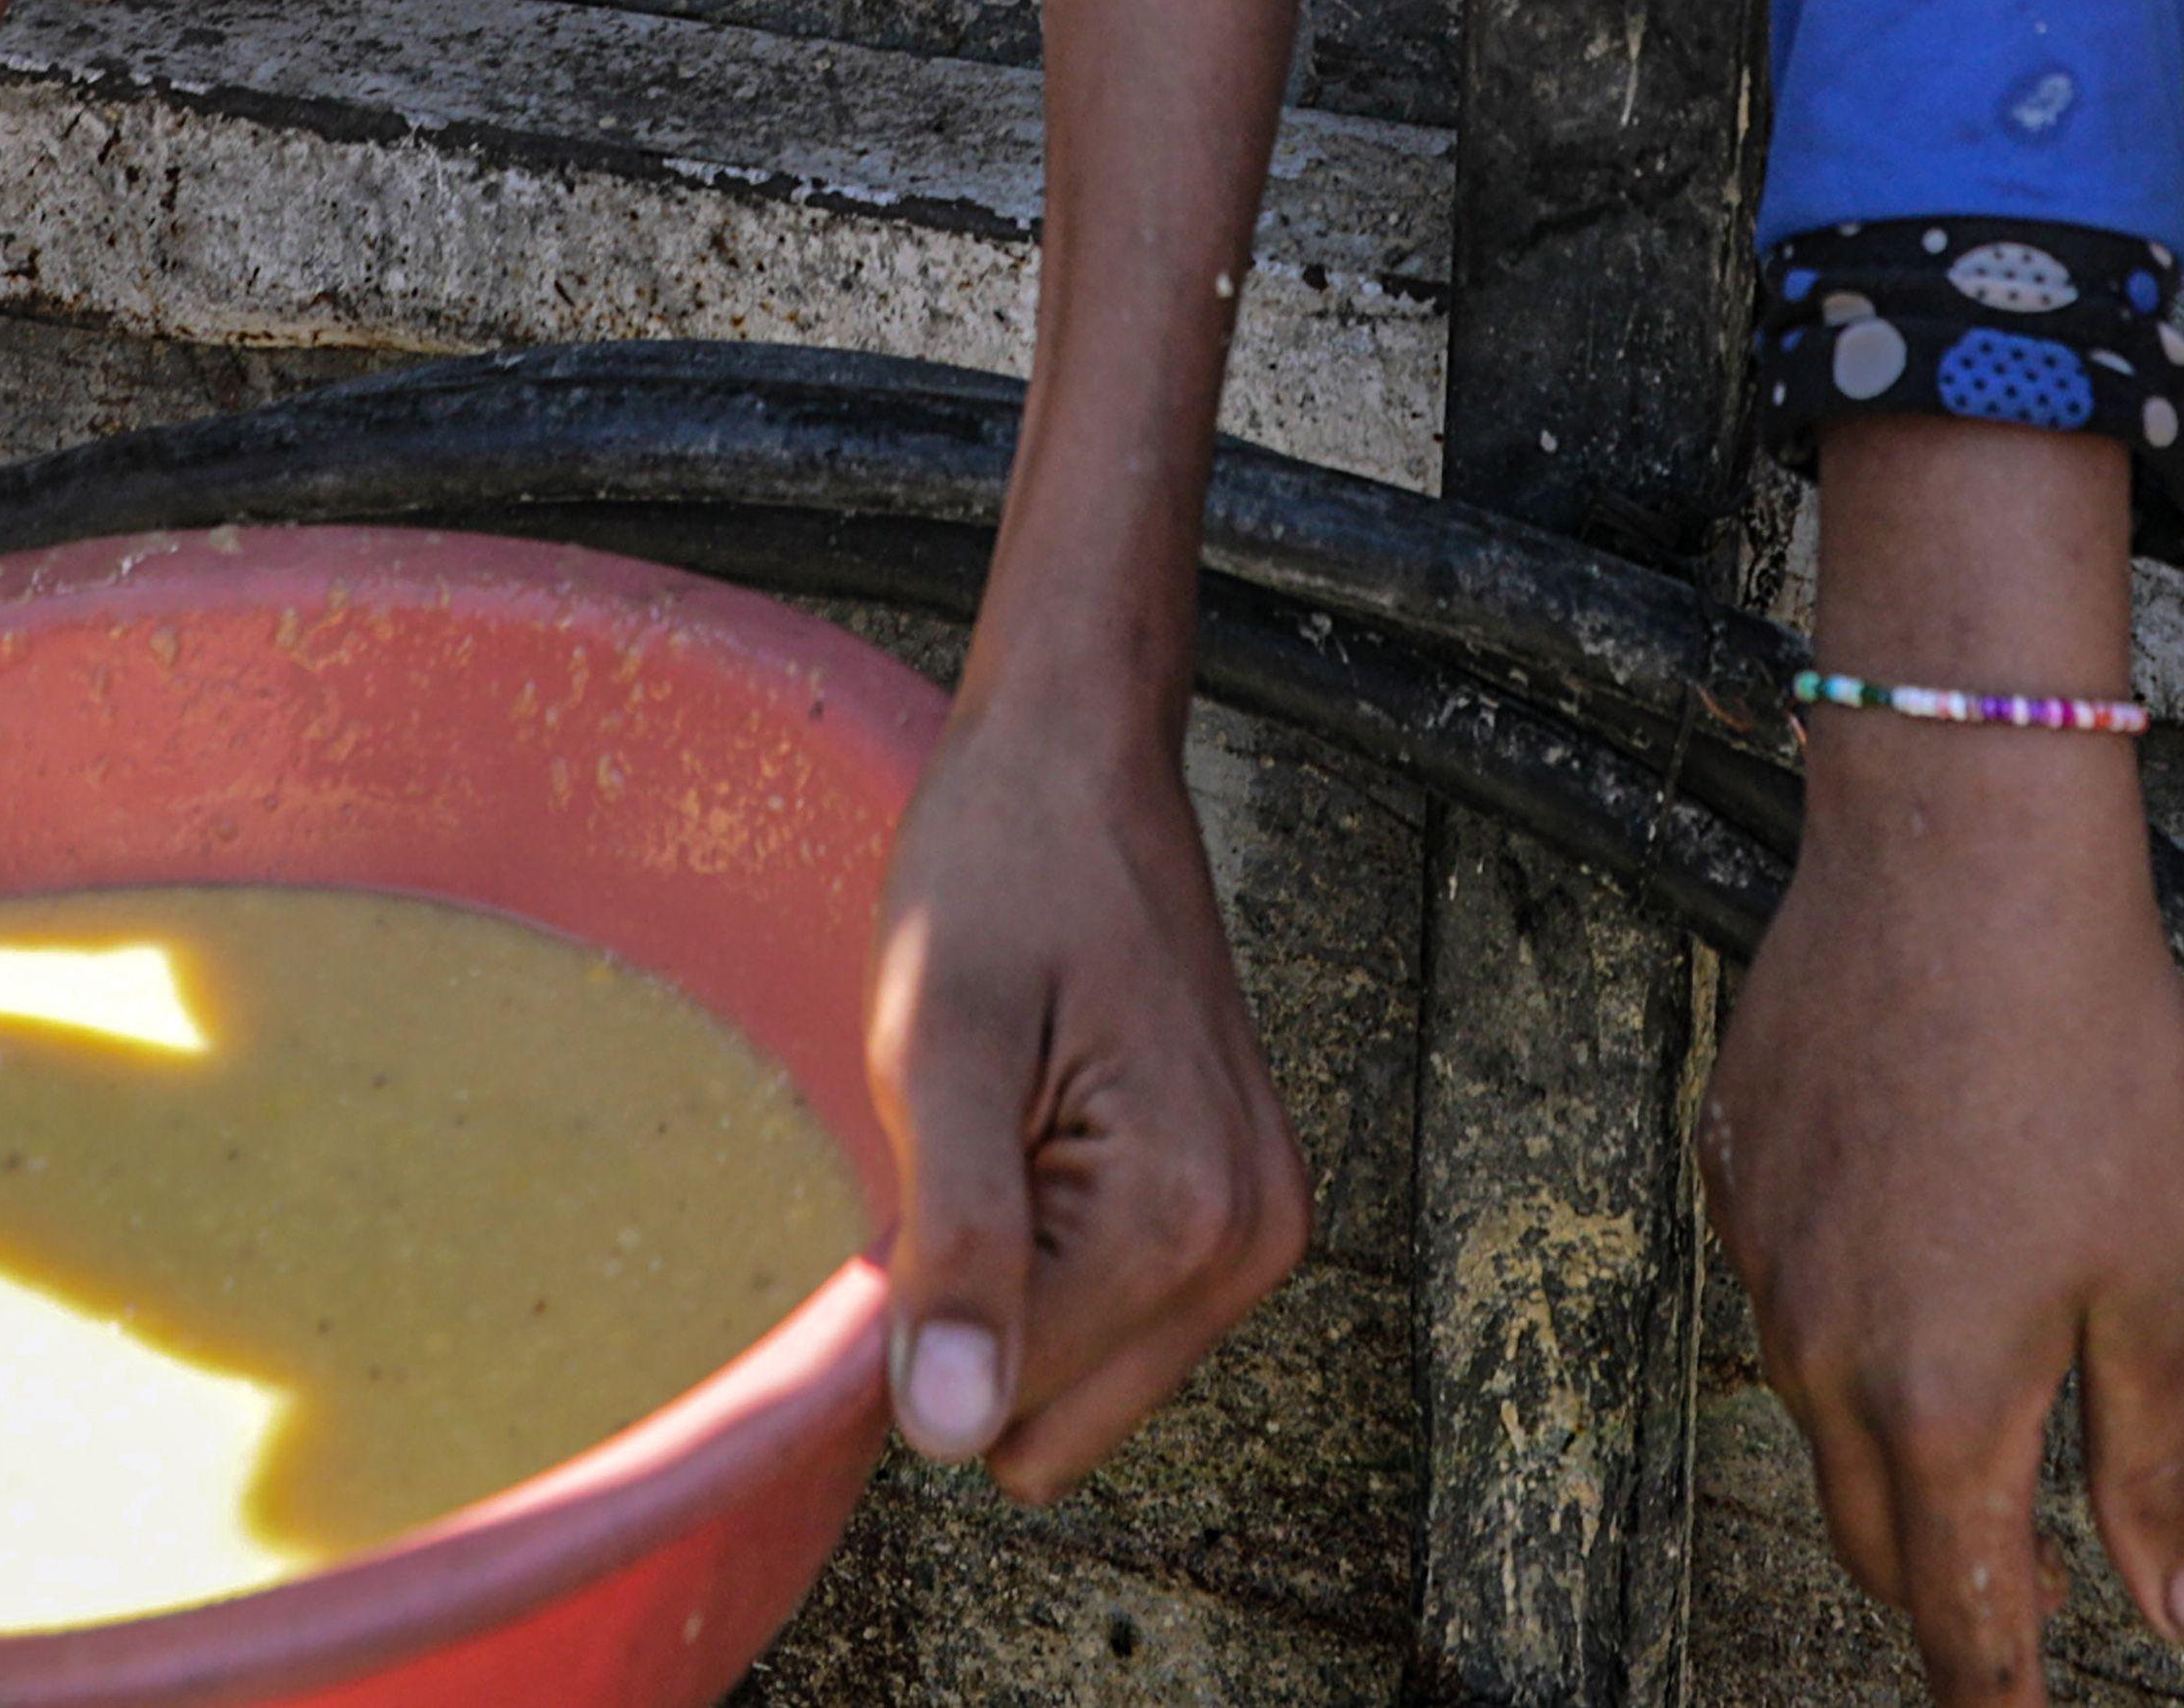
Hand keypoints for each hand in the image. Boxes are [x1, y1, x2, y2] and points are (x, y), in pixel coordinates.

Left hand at [867, 684, 1309, 1492]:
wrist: (1078, 754)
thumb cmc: (999, 866)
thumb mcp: (937, 1047)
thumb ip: (958, 1244)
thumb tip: (951, 1429)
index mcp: (1183, 1219)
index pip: (1003, 1413)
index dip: (923, 1317)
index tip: (924, 1170)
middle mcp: (1253, 1242)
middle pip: (1053, 1423)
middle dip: (980, 1314)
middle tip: (964, 1149)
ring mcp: (1260, 1224)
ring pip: (1081, 1376)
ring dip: (1013, 1278)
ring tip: (1005, 1124)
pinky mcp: (1242, 1200)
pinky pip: (1112, 1312)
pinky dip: (1053, 1247)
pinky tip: (1041, 1126)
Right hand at [1703, 731, 2183, 1701]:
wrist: (1952, 855)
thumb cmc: (2077, 1048)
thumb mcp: (2157, 1271)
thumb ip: (2157, 1461)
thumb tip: (2179, 1619)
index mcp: (1942, 1403)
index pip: (1960, 1613)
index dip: (1994, 1692)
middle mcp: (1823, 1355)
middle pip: (1872, 1536)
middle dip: (1942, 1582)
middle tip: (2015, 1584)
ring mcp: (1762, 1259)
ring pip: (1819, 1412)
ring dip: (1893, 1439)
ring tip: (1980, 1379)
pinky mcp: (1732, 1167)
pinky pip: (1782, 1289)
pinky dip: (1844, 1306)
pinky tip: (1916, 1223)